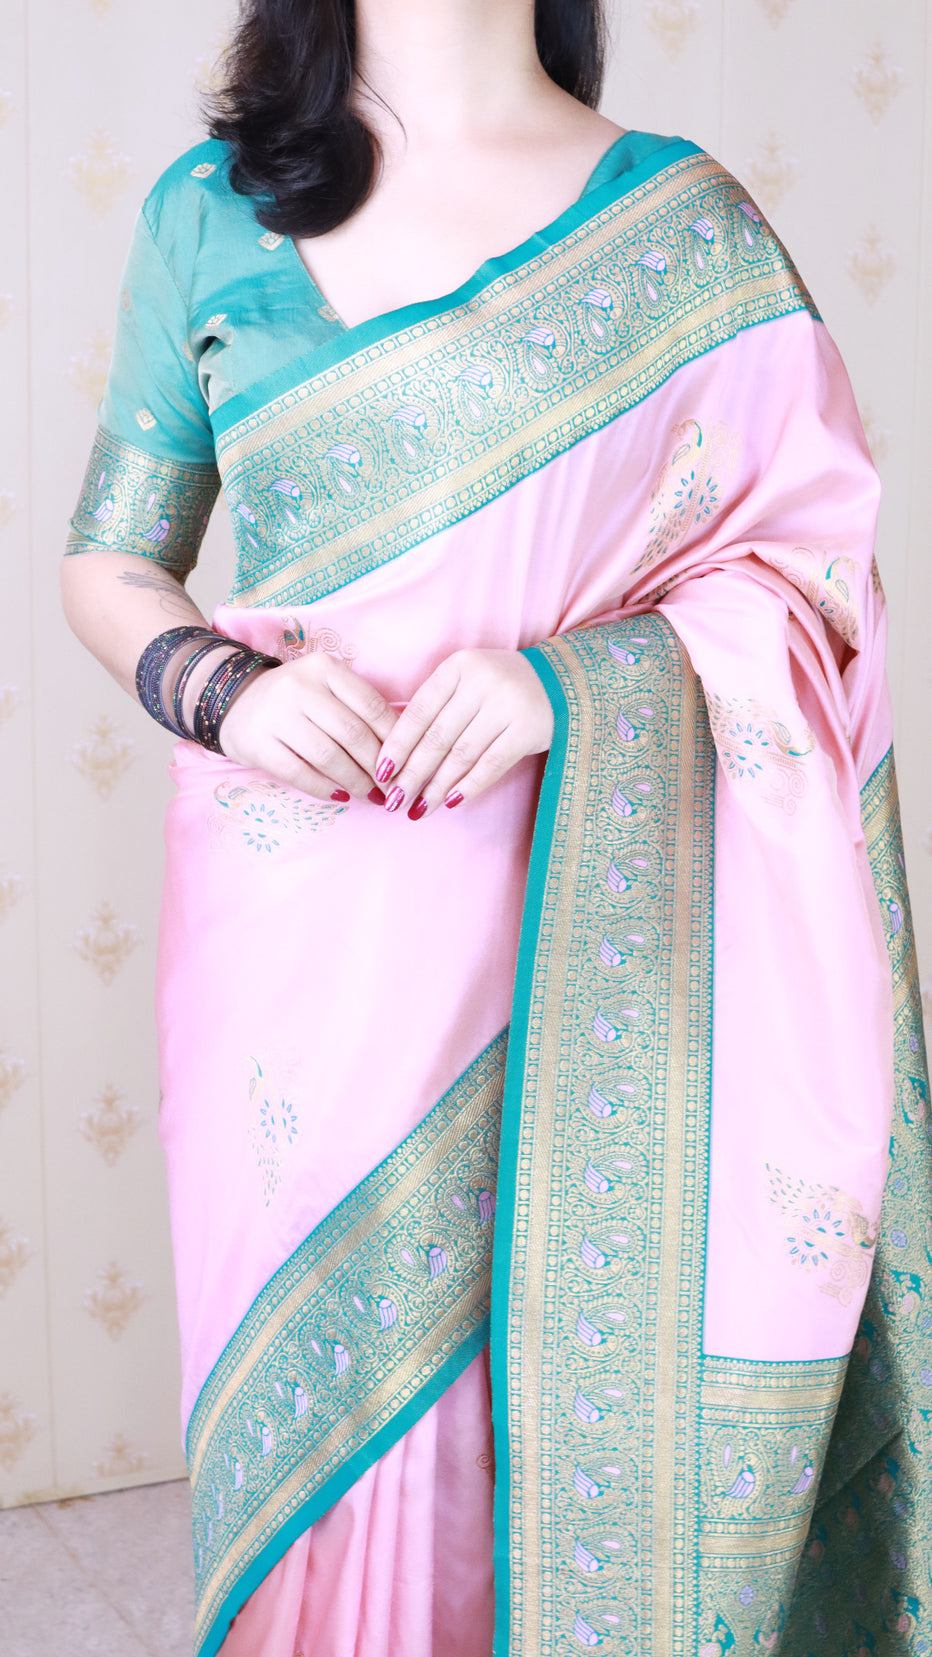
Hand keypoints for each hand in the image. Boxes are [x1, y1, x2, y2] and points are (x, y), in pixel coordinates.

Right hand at [219, 652, 397, 800]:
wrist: (235, 701)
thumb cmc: (296, 701)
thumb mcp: (327, 689)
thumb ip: (359, 710)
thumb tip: (401, 752)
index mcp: (325, 669)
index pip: (371, 706)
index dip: (394, 740)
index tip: (407, 763)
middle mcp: (300, 687)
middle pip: (352, 733)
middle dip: (378, 767)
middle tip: (393, 788)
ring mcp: (276, 715)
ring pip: (328, 756)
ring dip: (356, 782)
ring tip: (372, 796)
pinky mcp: (258, 743)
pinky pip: (299, 773)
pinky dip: (324, 788)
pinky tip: (341, 796)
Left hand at [373, 648, 553, 818]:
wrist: (563, 682)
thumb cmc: (502, 688)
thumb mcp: (468, 682)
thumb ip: (438, 707)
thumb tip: (397, 756)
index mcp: (459, 667)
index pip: (418, 711)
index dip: (397, 745)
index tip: (381, 772)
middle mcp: (481, 681)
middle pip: (437, 737)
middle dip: (412, 774)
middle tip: (395, 801)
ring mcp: (507, 705)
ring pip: (461, 755)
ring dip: (437, 787)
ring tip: (420, 809)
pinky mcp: (528, 729)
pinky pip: (491, 765)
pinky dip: (469, 786)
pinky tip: (451, 802)